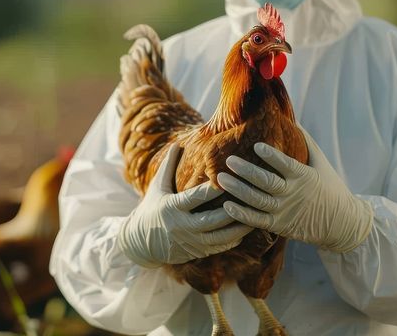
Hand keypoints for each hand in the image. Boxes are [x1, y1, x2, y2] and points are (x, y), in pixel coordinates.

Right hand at [118, 144, 253, 267]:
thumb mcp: (157, 187)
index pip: (195, 197)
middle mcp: (182, 226)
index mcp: (172, 207)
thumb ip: (169, 166)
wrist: (141, 243)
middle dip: (232, 210)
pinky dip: (233, 239)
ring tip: (255, 215)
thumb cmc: (151, 208)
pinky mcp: (196, 252)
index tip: (229, 178)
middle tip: (250, 198)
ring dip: (238, 228)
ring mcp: (190, 242)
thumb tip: (177, 144)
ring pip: (219, 237)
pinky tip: (246, 230)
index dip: (212, 190)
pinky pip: (219, 247)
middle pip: (212, 219)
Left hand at [218, 127, 373, 252]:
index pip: (286, 164)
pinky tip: (226, 205)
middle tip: (229, 160)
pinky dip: (241, 214)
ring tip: (220, 179)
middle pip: (266, 182)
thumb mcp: (322, 164)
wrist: (342, 224)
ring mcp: (285, 211)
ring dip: (237, 190)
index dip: (271, 156)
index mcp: (304, 177)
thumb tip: (292, 120)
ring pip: (257, 200)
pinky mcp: (279, 226)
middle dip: (246, 170)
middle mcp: (293, 194)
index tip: (257, 145)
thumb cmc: (330, 188)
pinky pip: (257, 221)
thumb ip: (307, 143)